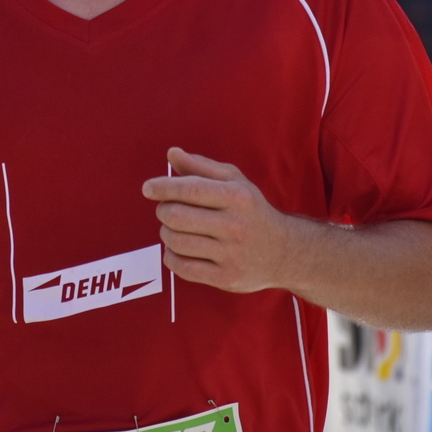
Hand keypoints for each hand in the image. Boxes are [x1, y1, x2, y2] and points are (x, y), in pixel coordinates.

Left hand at [141, 147, 296, 294]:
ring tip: (175, 230)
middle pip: (176, 216)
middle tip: (168, 211)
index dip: (163, 187)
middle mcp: (235, 225)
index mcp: (237, 197)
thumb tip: (172, 153)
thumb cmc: (252, 211)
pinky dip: (171, 257)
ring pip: (176, 242)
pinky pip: (182, 268)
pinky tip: (178, 249)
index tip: (148, 188)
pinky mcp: (226, 278)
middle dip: (164, 211)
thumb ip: (202, 167)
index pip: (190, 189)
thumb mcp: (235, 182)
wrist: (284, 252)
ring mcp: (231, 254)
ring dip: (166, 234)